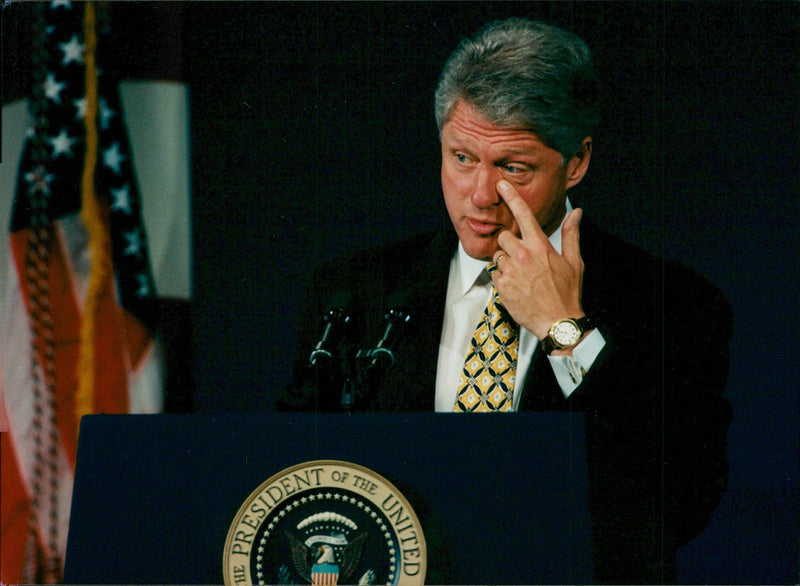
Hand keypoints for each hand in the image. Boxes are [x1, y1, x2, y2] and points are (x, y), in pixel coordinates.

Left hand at [491, 180, 584, 339]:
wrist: (558, 323)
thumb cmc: (568, 293)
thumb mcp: (574, 262)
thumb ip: (571, 234)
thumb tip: (576, 212)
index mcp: (540, 246)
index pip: (523, 215)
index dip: (511, 197)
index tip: (501, 185)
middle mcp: (523, 255)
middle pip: (504, 236)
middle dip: (511, 245)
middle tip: (523, 259)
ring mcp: (511, 271)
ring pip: (498, 256)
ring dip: (506, 262)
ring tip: (522, 276)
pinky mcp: (501, 286)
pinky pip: (495, 274)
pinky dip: (503, 279)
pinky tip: (517, 287)